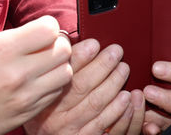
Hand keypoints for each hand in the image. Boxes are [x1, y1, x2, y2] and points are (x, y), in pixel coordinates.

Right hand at [0, 16, 72, 134]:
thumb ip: (10, 35)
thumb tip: (35, 31)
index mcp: (2, 49)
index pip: (49, 29)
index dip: (48, 25)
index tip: (41, 28)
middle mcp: (17, 73)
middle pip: (63, 50)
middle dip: (58, 43)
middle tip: (47, 45)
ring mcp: (25, 96)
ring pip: (65, 72)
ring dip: (58, 64)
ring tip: (44, 64)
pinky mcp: (28, 112)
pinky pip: (56, 92)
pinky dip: (52, 83)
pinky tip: (38, 80)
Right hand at [24, 39, 143, 134]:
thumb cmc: (48, 118)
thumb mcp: (45, 96)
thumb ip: (56, 74)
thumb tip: (70, 44)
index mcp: (43, 100)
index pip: (62, 74)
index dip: (80, 57)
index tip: (94, 44)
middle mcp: (53, 117)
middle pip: (82, 86)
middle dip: (102, 65)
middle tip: (116, 51)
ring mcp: (70, 132)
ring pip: (96, 103)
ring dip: (113, 83)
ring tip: (124, 69)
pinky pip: (104, 125)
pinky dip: (119, 110)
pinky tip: (127, 98)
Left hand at [142, 30, 170, 133]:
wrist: (169, 108)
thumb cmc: (166, 79)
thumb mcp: (168, 62)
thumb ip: (164, 50)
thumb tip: (162, 32)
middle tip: (156, 68)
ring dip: (165, 100)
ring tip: (148, 94)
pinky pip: (169, 127)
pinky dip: (158, 126)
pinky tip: (149, 125)